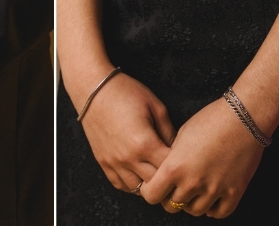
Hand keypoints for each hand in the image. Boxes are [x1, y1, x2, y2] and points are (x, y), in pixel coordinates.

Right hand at [77, 72, 175, 193]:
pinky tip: (139, 174)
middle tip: (174, 172)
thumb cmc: (125, 92)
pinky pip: (120, 185)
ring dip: (149, 184)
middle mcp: (129, 158)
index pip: (170, 170)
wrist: (92, 88)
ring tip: (156, 174)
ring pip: (138, 190)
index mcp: (145, 143)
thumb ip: (170, 132)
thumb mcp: (156, 106)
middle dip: (167, 180)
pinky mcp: (103, 162)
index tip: (185, 162)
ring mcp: (114, 162)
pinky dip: (132, 184)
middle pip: (156, 185)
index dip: (181, 168)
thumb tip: (178, 151)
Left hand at [140, 95, 265, 217]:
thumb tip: (166, 173)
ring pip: (195, 211)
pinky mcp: (234, 192)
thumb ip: (172, 158)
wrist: (243, 118)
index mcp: (175, 166)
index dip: (151, 191)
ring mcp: (215, 190)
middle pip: (172, 205)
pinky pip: (219, 213)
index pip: (152, 195)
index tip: (154, 185)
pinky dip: (212, 209)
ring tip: (193, 190)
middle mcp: (193, 182)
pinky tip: (210, 198)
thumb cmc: (210, 120)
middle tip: (174, 188)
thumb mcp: (181, 135)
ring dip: (191, 203)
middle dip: (170, 198)